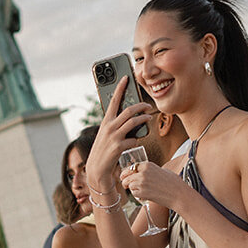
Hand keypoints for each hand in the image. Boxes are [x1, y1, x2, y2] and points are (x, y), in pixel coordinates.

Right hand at [85, 78, 155, 194]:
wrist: (97, 169)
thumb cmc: (104, 150)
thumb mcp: (107, 134)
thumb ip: (116, 125)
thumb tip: (130, 118)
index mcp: (106, 121)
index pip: (113, 100)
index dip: (120, 88)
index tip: (126, 77)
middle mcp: (109, 126)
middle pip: (128, 110)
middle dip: (140, 106)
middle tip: (147, 105)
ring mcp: (114, 136)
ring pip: (133, 122)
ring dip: (143, 119)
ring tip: (149, 117)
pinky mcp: (119, 146)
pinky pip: (134, 139)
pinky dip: (137, 139)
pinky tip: (136, 141)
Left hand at [119, 158, 184, 211]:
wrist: (178, 194)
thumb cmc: (174, 183)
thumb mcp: (162, 170)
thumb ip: (151, 170)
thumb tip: (144, 172)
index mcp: (148, 165)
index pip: (132, 167)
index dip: (127, 172)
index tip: (126, 176)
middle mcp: (143, 172)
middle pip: (126, 176)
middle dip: (125, 181)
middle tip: (125, 185)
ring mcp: (142, 182)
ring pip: (129, 185)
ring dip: (132, 189)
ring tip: (139, 191)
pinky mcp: (142, 192)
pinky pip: (134, 193)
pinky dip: (137, 195)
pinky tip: (144, 195)